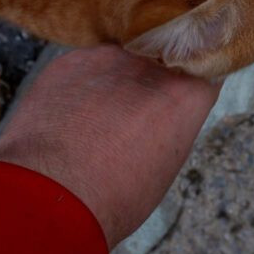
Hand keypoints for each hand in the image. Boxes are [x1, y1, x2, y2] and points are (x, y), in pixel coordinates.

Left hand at [0, 45, 220, 247]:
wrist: (52, 192)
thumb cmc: (115, 195)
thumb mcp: (164, 167)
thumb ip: (170, 127)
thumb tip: (156, 119)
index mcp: (184, 94)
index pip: (201, 71)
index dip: (188, 84)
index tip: (178, 99)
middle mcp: (149, 66)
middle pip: (157, 62)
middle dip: (149, 81)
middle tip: (132, 113)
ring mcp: (106, 57)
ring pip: (116, 62)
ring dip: (112, 81)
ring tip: (93, 118)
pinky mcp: (68, 61)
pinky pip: (81, 68)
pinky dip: (78, 86)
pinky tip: (67, 115)